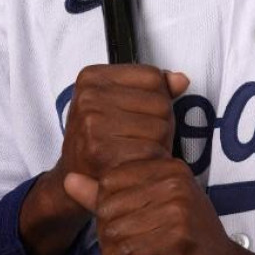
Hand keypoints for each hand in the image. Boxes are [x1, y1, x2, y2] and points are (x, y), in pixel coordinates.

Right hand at [19, 64, 188, 254]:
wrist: (74, 177)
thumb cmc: (101, 137)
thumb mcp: (119, 102)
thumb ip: (153, 88)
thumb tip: (181, 80)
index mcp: (92, 77)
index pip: (153, 77)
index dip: (158, 98)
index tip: (138, 114)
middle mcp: (88, 96)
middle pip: (161, 102)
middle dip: (161, 123)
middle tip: (139, 138)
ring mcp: (92, 122)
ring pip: (161, 126)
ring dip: (160, 144)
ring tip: (138, 150)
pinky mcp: (100, 150)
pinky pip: (151, 151)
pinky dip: (154, 161)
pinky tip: (138, 164)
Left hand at [65, 155, 247, 254]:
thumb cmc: (189, 239)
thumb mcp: (153, 206)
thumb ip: (109, 193)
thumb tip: (70, 179)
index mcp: (168, 168)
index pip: (109, 181)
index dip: (107, 210)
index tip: (128, 228)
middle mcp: (175, 184)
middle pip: (108, 209)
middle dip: (109, 239)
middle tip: (127, 254)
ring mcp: (179, 212)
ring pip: (114, 234)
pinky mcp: (179, 241)